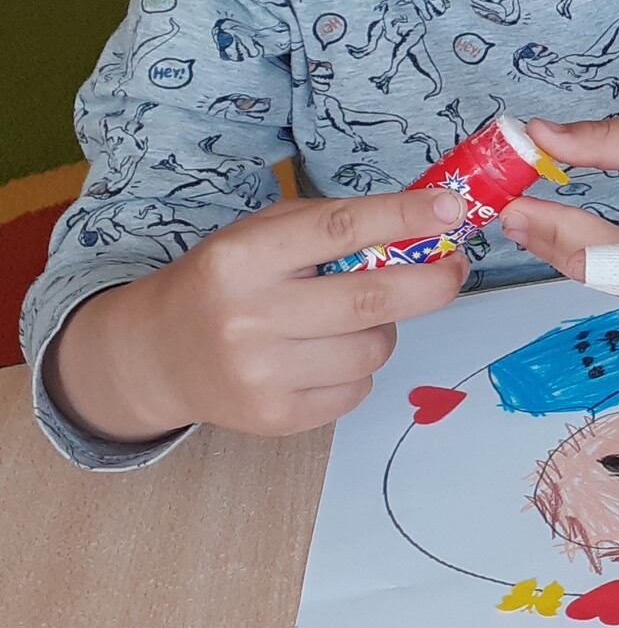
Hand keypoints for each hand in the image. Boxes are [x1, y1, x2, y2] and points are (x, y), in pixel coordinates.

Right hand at [48, 185, 473, 439]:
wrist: (158, 356)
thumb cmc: (226, 284)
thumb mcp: (261, 237)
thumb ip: (334, 226)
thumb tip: (426, 222)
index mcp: (244, 257)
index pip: (340, 229)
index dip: (404, 218)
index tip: (451, 211)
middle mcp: (249, 316)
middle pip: (372, 299)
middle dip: (431, 283)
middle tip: (452, 269)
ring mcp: (262, 373)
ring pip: (374, 348)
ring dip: (385, 330)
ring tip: (352, 320)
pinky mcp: (277, 417)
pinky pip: (358, 389)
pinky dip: (358, 370)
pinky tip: (324, 357)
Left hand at [499, 103, 618, 311]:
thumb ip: (605, 141)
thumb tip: (538, 136)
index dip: (564, 236)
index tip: (519, 205)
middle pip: (611, 278)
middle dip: (555, 243)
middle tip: (509, 210)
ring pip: (614, 285)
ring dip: (566, 252)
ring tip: (525, 220)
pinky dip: (590, 257)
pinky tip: (558, 234)